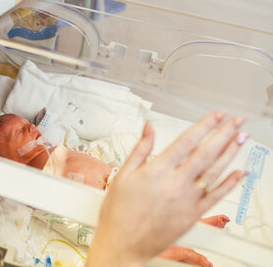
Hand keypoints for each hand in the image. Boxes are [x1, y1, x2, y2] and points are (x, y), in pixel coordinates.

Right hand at [87, 112, 246, 266]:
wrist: (123, 244)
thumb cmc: (119, 213)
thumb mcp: (122, 175)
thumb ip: (140, 149)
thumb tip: (148, 127)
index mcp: (157, 170)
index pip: (187, 141)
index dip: (205, 125)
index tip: (217, 115)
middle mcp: (176, 183)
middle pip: (206, 153)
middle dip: (225, 133)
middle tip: (237, 121)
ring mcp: (187, 200)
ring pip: (215, 172)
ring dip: (231, 153)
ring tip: (241, 137)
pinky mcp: (193, 215)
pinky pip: (216, 196)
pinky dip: (230, 184)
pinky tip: (239, 172)